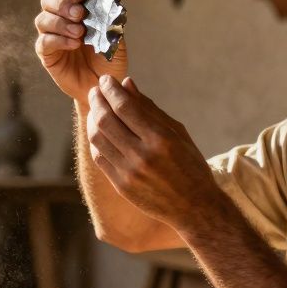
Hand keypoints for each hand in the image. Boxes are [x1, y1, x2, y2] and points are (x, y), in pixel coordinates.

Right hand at [35, 0, 127, 101]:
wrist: (104, 86)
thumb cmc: (110, 61)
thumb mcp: (117, 39)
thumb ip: (111, 21)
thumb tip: (109, 2)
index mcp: (78, 7)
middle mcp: (61, 18)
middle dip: (63, 4)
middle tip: (80, 14)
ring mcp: (52, 35)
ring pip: (43, 19)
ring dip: (61, 23)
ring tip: (79, 33)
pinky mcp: (47, 54)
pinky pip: (44, 42)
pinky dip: (58, 40)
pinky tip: (74, 44)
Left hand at [85, 75, 222, 229]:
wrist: (194, 207)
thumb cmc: (190, 165)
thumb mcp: (177, 133)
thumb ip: (150, 109)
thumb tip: (127, 83)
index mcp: (160, 139)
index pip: (125, 106)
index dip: (111, 89)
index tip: (105, 80)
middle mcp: (142, 156)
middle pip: (106, 120)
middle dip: (97, 100)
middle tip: (95, 90)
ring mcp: (129, 173)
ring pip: (97, 138)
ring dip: (92, 118)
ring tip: (96, 108)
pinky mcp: (121, 186)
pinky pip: (99, 157)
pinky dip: (96, 140)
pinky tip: (99, 131)